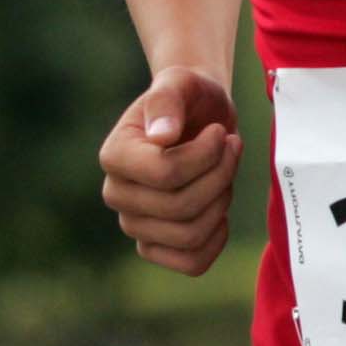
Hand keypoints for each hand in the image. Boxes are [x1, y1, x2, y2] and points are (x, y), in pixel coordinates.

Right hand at [99, 68, 241, 276]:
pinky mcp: (155, 245)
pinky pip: (191, 262)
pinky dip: (215, 240)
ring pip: (189, 235)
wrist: (199, 117)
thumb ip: (167, 101)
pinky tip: (220, 210)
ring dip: (220, 202)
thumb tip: (160, 137)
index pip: (165, 174)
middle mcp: (116, 194)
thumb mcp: (181, 83)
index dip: (206, 156)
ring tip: (225, 173)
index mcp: (114, 156)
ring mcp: (134, 224)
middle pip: (180, 207)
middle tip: (231, 148)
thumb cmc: (190, 98)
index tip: (220, 133)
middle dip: (219, 176)